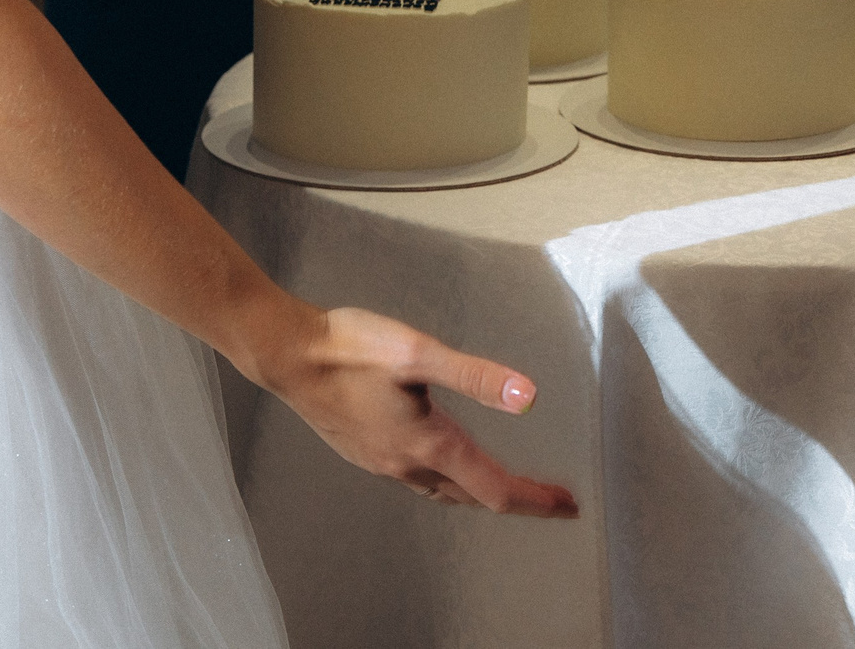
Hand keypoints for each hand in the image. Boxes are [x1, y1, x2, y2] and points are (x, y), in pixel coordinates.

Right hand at [259, 303, 578, 517]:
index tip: (567, 504)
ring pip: (443, 491)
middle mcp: (406, 462)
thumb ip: (475, 376)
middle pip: (473, 497)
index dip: (535, 499)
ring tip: (506, 487)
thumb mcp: (419, 354)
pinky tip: (444, 463)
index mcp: (428, 444)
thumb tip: (526, 395)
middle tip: (551, 499)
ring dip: (480, 493)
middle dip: (517, 500)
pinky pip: (418, 480)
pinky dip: (447, 480)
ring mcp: (382, 460)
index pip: (494, 489)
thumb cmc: (349, 350)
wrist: (288, 355)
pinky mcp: (364, 449)